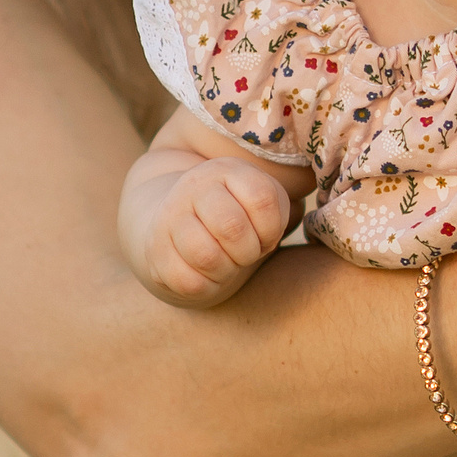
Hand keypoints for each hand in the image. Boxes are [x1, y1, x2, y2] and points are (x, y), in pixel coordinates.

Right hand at [125, 157, 291, 308]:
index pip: (262, 199)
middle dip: (249, 251)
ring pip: (207, 256)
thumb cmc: (235, 216)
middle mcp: (194, 187)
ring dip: (228, 270)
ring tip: (228, 263)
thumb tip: (300, 211)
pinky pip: (189, 281)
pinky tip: (208, 275)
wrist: (171, 222)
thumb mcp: (261, 202)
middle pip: (232, 228)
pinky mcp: (155, 253)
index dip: (273, 228)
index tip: (267, 236)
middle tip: (247, 253)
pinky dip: (207, 286)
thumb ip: (285, 207)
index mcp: (227, 170)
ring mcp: (169, 219)